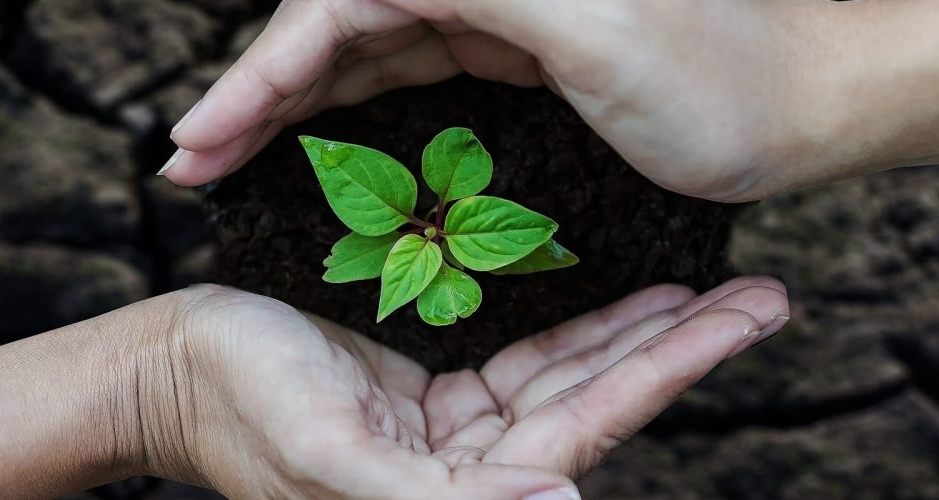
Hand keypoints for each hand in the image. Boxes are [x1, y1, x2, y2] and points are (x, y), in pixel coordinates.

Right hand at [128, 277, 788, 497]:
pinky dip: (581, 329)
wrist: (172, 368)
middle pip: (598, 402)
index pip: (586, 431)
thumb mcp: (333, 460)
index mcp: (457, 497)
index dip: (670, 371)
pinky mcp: (434, 397)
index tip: (745, 322)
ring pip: (571, 377)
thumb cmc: (241, 414)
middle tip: (766, 297)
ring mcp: (456, 434)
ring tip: (723, 292)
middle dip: (683, 349)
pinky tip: (635, 301)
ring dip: (644, 334)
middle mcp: (471, 472)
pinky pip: (525, 359)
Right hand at [160, 0, 847, 202]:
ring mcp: (507, 6)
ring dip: (297, 96)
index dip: (264, 67)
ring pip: (370, 42)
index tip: (205, 134)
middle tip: (194, 158)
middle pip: (340, 17)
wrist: (817, 104)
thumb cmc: (722, 87)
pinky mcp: (525, 44)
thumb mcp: (591, 33)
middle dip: (261, 86)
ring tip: (229, 154)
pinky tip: (318, 136)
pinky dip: (358, 101)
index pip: (343, 1)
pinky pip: (415, 64)